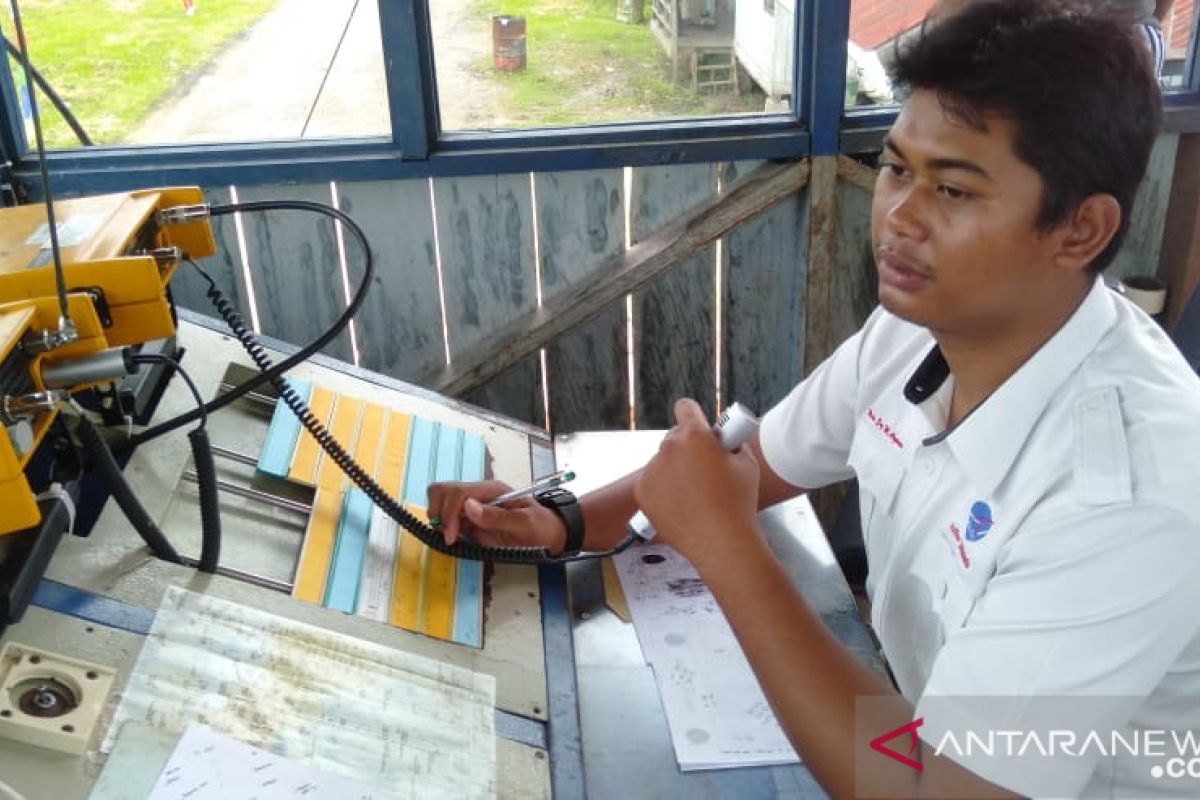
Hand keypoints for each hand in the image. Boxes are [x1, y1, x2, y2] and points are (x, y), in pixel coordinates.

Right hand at [426, 480, 567, 553]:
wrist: (550, 534)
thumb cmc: (542, 527)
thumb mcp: (525, 524)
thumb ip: (497, 517)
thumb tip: (468, 506)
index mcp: (491, 491)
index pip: (458, 492)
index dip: (449, 513)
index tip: (452, 536)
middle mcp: (478, 495)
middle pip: (442, 491)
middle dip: (438, 513)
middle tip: (449, 536)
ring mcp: (473, 508)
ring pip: (440, 502)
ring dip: (438, 519)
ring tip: (451, 538)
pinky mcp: (470, 522)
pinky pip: (447, 518)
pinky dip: (442, 528)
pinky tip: (453, 539)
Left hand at [634, 398, 760, 570]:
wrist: (721, 542)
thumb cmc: (738, 502)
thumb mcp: (746, 462)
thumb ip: (731, 443)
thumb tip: (722, 439)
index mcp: (695, 436)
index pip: (685, 408)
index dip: (692, 415)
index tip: (696, 424)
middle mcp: (669, 448)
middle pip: (675, 437)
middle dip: (688, 448)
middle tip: (704, 469)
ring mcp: (653, 470)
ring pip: (663, 462)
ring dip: (675, 471)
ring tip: (696, 495)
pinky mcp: (642, 491)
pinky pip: (653, 483)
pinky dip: (664, 490)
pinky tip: (682, 505)